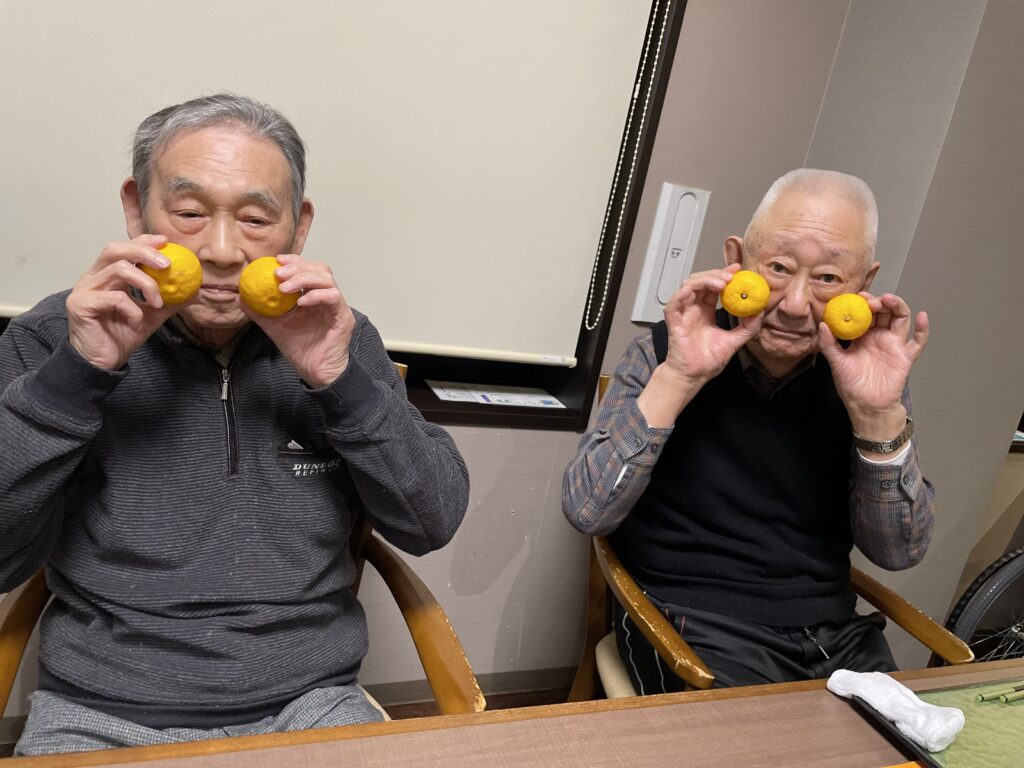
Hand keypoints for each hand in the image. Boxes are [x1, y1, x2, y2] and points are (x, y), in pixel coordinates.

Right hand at [66, 234, 185, 369]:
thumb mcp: (151, 316)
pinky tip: (136, 323)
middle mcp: (92, 278)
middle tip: (167, 264)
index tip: (166, 242)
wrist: (104, 363)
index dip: (143, 241)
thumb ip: (169, 301)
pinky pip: (115, 297)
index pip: (123, 248)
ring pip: (119, 270)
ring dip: (146, 284)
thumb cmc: (122, 336)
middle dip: (144, 251)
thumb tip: (194, 291)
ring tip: (157, 303)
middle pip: (115, 249)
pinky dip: (133, 309)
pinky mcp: (81, 304)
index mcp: (106, 275)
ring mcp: (84, 290)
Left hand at [242, 254, 355, 388]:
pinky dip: (316, 295)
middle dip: (298, 267)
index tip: (277, 260)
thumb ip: (260, 312)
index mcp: (313, 296)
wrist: (316, 372)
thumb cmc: (300, 350)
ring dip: (304, 279)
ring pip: (327, 279)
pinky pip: (333, 297)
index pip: (309, 269)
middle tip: (278, 274)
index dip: (295, 261)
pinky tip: (300, 302)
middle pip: (319, 269)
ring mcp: (337, 306)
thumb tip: (240, 297)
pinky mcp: (344, 317)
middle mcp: (327, 298)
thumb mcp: (275, 327)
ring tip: (284, 288)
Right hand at [638, 264, 762, 425]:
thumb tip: (760, 311)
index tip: (738, 270)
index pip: (714, 287)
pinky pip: (673, 303)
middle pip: (701, 281)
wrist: (694, 376)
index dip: (724, 275)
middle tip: (731, 276)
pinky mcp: (674, 322)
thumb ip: (748, 327)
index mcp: (706, 311)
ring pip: (688, 286)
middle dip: (716, 274)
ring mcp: (683, 313)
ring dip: (704, 280)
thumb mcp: (734, 341)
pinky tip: (692, 291)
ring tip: (720, 283)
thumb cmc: (707, 361)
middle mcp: (694, 309)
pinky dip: (681, 294)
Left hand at [819, 292, 928, 436]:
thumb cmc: (851, 384)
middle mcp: (880, 336)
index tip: (856, 297)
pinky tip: (922, 316)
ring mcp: (894, 345)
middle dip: (878, 302)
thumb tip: (822, 325)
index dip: (862, 303)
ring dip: (897, 306)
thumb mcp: (836, 362)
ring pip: (901, 319)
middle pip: (884, 312)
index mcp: (863, 336)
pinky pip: (918, 342)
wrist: (865, 406)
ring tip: (888, 299)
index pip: (865, 313)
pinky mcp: (905, 357)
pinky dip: (922, 329)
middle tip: (869, 300)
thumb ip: (828, 344)